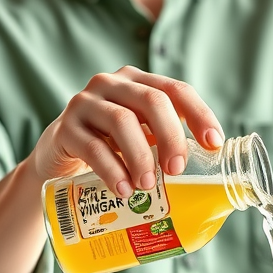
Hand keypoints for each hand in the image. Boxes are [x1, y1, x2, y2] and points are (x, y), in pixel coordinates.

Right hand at [28, 65, 224, 193]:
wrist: (59, 161)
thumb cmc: (112, 150)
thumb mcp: (142, 139)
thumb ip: (167, 144)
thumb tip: (214, 175)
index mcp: (138, 82)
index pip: (176, 89)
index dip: (199, 115)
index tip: (214, 144)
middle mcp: (111, 84)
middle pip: (152, 101)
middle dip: (171, 137)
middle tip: (177, 170)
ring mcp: (85, 103)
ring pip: (122, 122)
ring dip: (141, 156)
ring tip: (148, 187)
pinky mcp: (65, 129)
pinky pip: (92, 146)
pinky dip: (112, 170)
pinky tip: (123, 190)